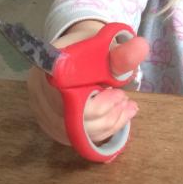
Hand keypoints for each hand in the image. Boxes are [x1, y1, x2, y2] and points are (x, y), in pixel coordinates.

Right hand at [26, 21, 148, 146]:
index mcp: (50, 69)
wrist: (73, 55)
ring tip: (128, 109)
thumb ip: (122, 52)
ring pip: (79, 132)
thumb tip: (141, 47)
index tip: (120, 94)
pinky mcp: (54, 126)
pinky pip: (79, 136)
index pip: (72, 98)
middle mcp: (41, 94)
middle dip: (108, 115)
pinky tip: (118, 118)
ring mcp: (45, 113)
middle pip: (75, 119)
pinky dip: (102, 130)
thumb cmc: (89, 49)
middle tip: (128, 103)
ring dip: (109, 123)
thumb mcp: (106, 46)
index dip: (100, 103)